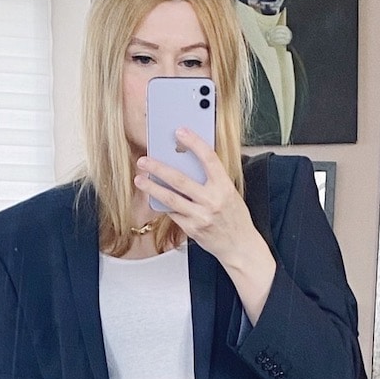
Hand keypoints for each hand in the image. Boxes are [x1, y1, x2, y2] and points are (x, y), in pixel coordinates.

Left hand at [135, 129, 264, 272]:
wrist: (240, 246)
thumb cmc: (235, 218)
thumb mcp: (230, 193)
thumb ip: (212, 179)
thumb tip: (188, 162)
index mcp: (224, 187)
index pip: (208, 159)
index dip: (194, 142)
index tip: (180, 131)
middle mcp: (212, 201)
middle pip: (180, 180)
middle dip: (159, 168)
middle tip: (144, 160)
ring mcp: (200, 216)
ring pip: (171, 199)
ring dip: (152, 188)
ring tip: (139, 179)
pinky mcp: (192, 229)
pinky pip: (173, 213)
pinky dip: (163, 204)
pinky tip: (153, 198)